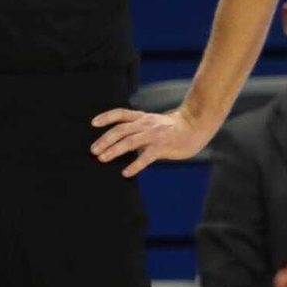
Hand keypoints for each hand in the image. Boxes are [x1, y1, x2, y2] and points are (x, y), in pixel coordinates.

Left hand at [89, 106, 210, 176]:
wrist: (194, 127)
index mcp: (142, 118)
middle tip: (93, 150)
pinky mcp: (162, 146)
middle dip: (105, 139)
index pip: (120, 114)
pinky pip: (146, 156)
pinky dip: (135, 165)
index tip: (92, 123)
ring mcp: (154, 135)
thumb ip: (137, 129)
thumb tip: (118, 143)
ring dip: (114, 150)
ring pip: (130, 141)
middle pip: (121, 129)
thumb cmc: (171, 129)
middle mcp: (146, 124)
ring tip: (102, 159)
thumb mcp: (152, 123)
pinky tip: (126, 172)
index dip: (106, 117)